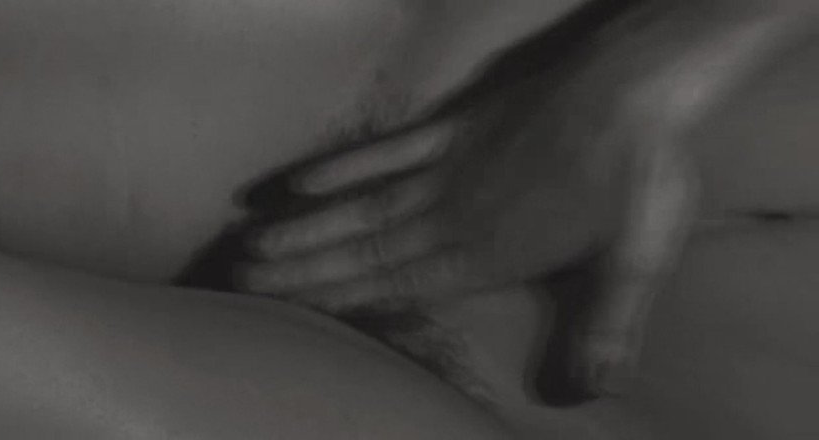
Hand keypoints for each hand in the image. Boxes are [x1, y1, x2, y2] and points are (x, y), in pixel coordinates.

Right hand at [234, 37, 697, 397]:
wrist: (635, 83)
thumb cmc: (639, 174)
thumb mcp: (636, 257)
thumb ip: (608, 324)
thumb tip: (596, 392)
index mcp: (487, 252)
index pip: (398, 285)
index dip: (341, 300)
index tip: (289, 313)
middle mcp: (451, 214)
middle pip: (364, 249)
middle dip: (303, 272)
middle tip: (243, 283)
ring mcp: (445, 166)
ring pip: (362, 206)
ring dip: (308, 228)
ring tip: (254, 246)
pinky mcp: (452, 126)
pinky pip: (386, 150)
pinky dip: (343, 167)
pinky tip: (301, 181)